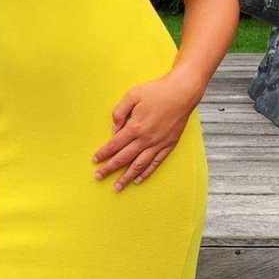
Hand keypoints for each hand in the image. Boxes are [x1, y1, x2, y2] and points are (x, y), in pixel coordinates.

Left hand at [91, 74, 194, 190]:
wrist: (182, 93)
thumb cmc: (157, 91)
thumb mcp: (132, 95)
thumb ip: (119, 112)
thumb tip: (113, 129)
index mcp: (135, 127)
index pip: (114, 145)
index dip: (103, 154)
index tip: (95, 161)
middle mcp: (145, 139)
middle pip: (124, 158)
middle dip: (110, 169)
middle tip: (98, 177)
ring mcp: (158, 144)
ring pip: (139, 165)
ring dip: (126, 177)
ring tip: (117, 187)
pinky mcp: (169, 145)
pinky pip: (155, 163)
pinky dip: (146, 173)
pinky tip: (138, 180)